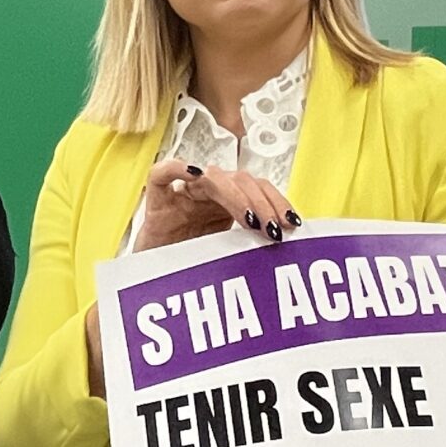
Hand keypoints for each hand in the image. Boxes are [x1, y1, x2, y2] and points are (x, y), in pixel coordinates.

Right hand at [135, 158, 298, 253]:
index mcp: (229, 202)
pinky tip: (194, 173)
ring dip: (236, 195)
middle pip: (241, 180)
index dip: (278, 201)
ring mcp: (183, 193)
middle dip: (262, 203)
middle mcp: (209, 192)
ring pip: (212, 176)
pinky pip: (163, 173)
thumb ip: (252, 242)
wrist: (154, 278)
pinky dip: (177, 168)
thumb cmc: (189, 263)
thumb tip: (288, 242)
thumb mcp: (230, 253)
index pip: (259, 188)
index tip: (291, 224)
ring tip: (250, 220)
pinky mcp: (157, 199)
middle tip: (273, 229)